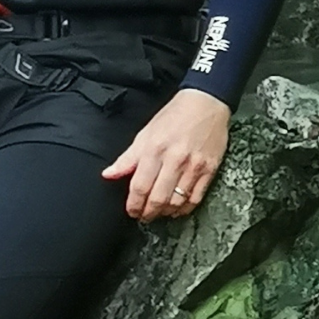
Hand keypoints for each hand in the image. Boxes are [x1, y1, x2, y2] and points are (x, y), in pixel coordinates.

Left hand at [103, 88, 232, 220]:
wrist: (206, 103)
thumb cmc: (175, 116)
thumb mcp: (146, 133)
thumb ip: (127, 158)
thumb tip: (109, 174)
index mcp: (155, 149)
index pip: (140, 186)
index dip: (134, 204)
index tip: (132, 210)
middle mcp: (174, 159)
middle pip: (158, 198)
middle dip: (148, 213)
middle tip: (144, 216)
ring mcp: (194, 166)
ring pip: (177, 201)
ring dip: (165, 212)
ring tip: (159, 211)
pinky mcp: (210, 169)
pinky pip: (196, 198)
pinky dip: (184, 208)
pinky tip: (177, 208)